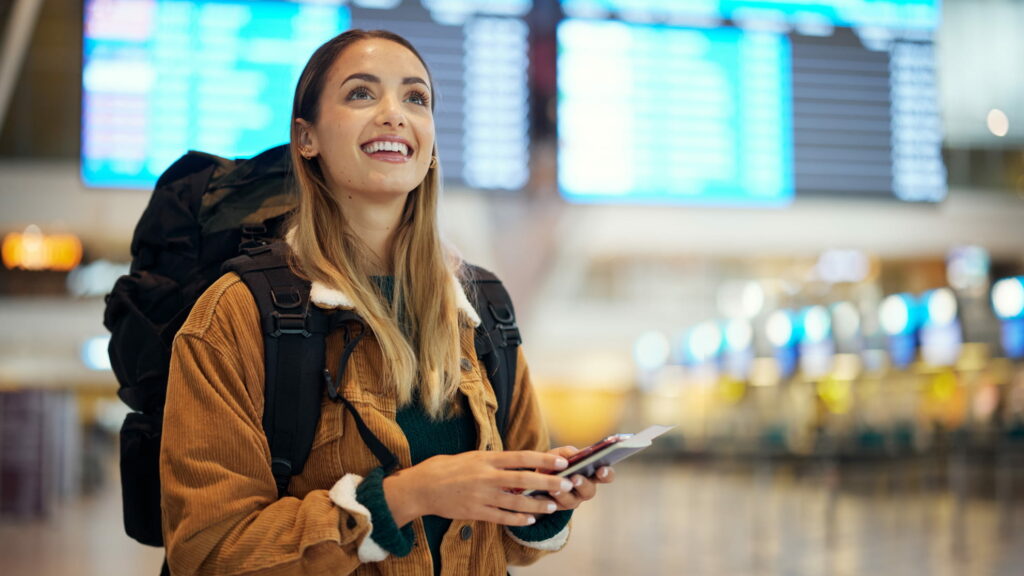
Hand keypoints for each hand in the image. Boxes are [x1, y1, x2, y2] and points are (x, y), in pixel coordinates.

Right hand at [382, 450, 575, 526]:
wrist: (421, 487)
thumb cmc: (446, 468)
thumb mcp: (471, 456)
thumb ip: (494, 460)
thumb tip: (518, 462)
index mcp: (486, 458)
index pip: (521, 457)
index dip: (543, 459)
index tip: (561, 461)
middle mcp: (486, 476)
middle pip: (523, 480)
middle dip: (547, 482)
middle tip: (567, 484)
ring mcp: (481, 496)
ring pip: (516, 502)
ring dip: (537, 504)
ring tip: (553, 506)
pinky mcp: (475, 512)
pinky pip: (501, 517)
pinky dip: (518, 519)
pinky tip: (530, 519)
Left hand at [543, 446, 615, 511]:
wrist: (536, 476)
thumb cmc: (554, 462)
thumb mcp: (560, 453)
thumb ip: (569, 452)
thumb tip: (578, 454)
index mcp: (591, 474)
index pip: (606, 475)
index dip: (607, 474)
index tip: (601, 469)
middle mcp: (585, 489)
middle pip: (590, 491)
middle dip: (582, 484)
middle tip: (575, 478)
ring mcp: (572, 500)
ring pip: (572, 502)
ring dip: (564, 494)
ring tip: (554, 488)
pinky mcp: (557, 507)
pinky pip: (555, 507)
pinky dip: (548, 500)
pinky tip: (543, 494)